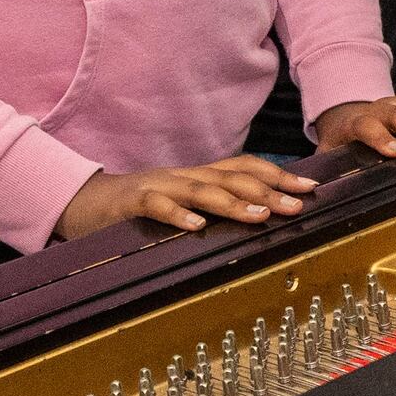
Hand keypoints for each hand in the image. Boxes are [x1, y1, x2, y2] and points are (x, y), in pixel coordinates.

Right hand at [56, 157, 315, 240]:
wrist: (84, 202)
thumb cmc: (139, 206)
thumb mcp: (183, 202)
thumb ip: (215, 205)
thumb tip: (261, 216)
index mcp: (198, 175)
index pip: (245, 168)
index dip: (279, 175)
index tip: (311, 188)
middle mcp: (184, 175)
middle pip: (231, 177)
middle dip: (267, 191)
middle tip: (295, 206)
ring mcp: (158, 186)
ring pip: (200, 189)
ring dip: (233, 202)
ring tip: (259, 215)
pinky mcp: (132, 202)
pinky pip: (157, 205)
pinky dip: (177, 215)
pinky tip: (196, 227)